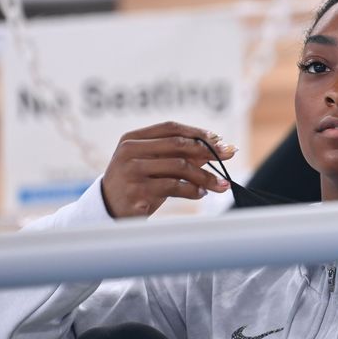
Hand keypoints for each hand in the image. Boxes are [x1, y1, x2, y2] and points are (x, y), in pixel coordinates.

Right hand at [101, 121, 235, 218]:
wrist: (108, 210)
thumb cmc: (138, 183)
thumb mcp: (155, 165)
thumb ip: (180, 154)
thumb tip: (219, 148)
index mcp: (132, 138)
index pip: (171, 128)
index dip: (198, 132)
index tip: (220, 140)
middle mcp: (129, 151)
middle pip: (178, 145)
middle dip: (207, 151)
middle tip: (229, 156)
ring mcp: (132, 171)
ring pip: (180, 167)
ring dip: (205, 176)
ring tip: (220, 184)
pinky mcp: (138, 192)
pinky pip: (174, 187)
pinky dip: (193, 190)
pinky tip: (201, 193)